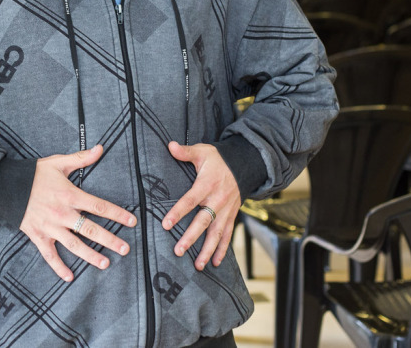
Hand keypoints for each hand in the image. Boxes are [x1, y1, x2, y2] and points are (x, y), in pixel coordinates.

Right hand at [20, 145, 136, 282]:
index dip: (117, 214)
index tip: (132, 221)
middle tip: (125, 249)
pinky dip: (59, 267)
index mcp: (70, 195)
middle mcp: (62, 214)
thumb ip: (81, 158)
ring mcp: (50, 227)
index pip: (99, 206)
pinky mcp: (38, 236)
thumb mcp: (58, 162)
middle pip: (91, 230)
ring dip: (91, 256)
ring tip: (105, 264)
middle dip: (110, 240)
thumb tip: (101, 148)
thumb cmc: (34, 174)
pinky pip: (50, 255)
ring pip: (74, 245)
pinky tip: (70, 277)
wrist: (6, 186)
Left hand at [161, 141, 241, 270]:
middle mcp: (217, 200)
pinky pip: (227, 235)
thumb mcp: (202, 151)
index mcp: (207, 185)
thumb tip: (169, 145)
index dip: (178, 212)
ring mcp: (226, 210)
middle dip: (191, 237)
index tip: (165, 224)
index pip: (190, 200)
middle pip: (203, 221)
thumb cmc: (218, 159)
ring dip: (208, 250)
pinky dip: (222, 250)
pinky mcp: (231, 216)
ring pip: (217, 233)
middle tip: (178, 251)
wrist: (244, 164)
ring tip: (198, 265)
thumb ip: (185, 152)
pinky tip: (215, 263)